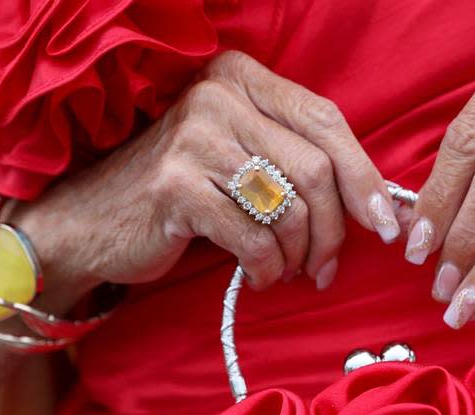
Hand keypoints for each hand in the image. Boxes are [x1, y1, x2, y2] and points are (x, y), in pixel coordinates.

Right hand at [21, 50, 399, 297]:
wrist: (90, 224)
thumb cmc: (179, 194)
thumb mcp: (237, 155)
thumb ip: (294, 158)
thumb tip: (377, 203)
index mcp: (239, 76)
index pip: (327, 120)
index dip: (365, 177)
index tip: (385, 225)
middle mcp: (217, 95)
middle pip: (316, 169)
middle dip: (335, 230)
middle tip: (327, 268)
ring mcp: (194, 138)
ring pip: (291, 208)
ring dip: (299, 256)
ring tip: (286, 273)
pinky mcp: (176, 187)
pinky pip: (255, 239)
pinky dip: (266, 270)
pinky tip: (255, 277)